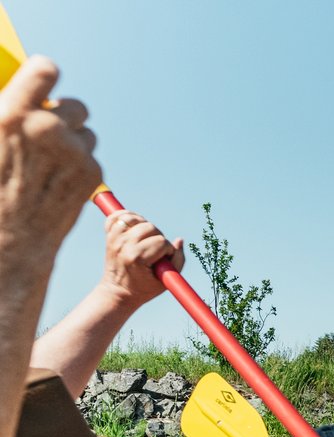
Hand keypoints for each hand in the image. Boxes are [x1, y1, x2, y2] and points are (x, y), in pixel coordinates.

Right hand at [0, 58, 100, 265]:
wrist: (10, 235)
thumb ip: (7, 111)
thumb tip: (22, 84)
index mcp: (12, 114)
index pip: (45, 70)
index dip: (46, 74)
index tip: (45, 79)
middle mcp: (47, 128)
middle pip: (75, 105)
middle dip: (64, 118)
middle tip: (46, 135)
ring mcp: (73, 151)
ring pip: (86, 132)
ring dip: (73, 142)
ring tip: (48, 165)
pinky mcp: (91, 171)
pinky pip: (90, 156)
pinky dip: (79, 165)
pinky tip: (57, 182)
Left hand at [98, 211, 183, 307]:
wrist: (118, 292)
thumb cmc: (144, 289)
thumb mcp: (166, 281)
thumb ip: (178, 260)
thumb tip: (179, 240)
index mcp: (136, 258)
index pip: (161, 242)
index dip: (168, 251)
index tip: (163, 261)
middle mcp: (123, 246)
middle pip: (149, 227)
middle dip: (158, 237)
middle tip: (155, 250)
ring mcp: (114, 240)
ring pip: (134, 218)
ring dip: (144, 225)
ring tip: (146, 237)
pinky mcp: (109, 236)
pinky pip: (116, 216)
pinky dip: (126, 216)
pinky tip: (134, 225)